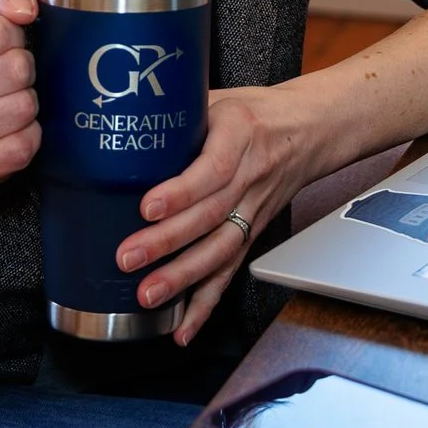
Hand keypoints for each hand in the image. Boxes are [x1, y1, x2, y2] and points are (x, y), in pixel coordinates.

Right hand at [0, 0, 39, 188]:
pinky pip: (25, 145)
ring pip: (25, 107)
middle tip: (2, 78)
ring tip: (1, 102)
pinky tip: (4, 130)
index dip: (12, 37)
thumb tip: (25, 9)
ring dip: (25, 102)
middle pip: (17, 69)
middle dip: (21, 70)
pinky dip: (26, 135)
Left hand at [115, 85, 322, 343]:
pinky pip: (230, 271)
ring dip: (184, 277)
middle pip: (211, 216)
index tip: (147, 206)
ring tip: (148, 296)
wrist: (308, 131)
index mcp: (240, 135)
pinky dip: (207, 304)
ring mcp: (253, 209)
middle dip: (168, 242)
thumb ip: (176, 112)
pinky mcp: (252, 233)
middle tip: (128, 258)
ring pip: (220, 248)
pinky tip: (183, 328)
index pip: (212, 169)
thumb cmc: (254, 112)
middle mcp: (250, 177)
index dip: (181, 191)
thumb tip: (119, 118)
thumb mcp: (217, 99)